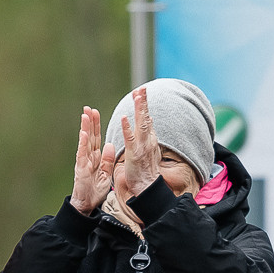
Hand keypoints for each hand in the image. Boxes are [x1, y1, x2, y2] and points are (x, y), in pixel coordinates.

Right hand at [69, 107, 118, 212]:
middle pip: (90, 136)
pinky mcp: (80, 169)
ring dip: (85, 128)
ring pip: (85, 142)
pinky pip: (82, 154)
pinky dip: (82, 143)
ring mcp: (83, 162)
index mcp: (96, 158)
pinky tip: (83, 134)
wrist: (87, 205)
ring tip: (85, 115)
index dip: (96, 126)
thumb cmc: (95, 191)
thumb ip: (108, 160)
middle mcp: (88, 157)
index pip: (96, 138)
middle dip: (90, 122)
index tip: (96, 113)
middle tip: (89, 108)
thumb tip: (110, 145)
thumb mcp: (106, 173)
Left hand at [112, 87, 161, 201]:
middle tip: (142, 88)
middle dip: (143, 102)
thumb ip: (148, 133)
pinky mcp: (134, 153)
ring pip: (140, 124)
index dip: (144, 104)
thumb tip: (149, 120)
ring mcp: (141, 146)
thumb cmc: (146, 169)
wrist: (147, 185)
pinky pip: (129, 139)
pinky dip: (127, 128)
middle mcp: (147, 140)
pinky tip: (124, 118)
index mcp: (149, 138)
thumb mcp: (149, 148)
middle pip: (146, 117)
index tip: (141, 91)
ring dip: (139, 109)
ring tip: (137, 96)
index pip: (146, 117)